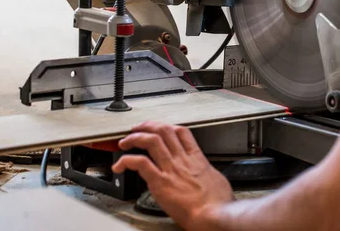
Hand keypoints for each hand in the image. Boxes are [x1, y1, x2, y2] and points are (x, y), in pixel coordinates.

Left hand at [112, 122, 233, 227]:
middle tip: (137, 129)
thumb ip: (206, 174)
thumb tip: (206, 175)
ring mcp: (170, 169)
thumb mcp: (216, 179)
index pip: (181, 132)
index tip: (159, 128)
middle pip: (163, 130)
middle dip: (147, 126)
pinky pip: (140, 163)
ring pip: (150, 141)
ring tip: (125, 142)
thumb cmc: (219, 202)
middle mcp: (182, 160)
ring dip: (134, 138)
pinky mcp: (160, 182)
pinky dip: (126, 161)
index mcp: (196, 158)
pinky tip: (119, 165)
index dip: (167, 126)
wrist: (214, 214)